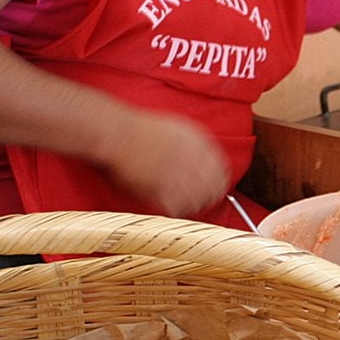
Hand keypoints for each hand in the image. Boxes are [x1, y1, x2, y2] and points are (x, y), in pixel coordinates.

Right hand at [97, 110, 230, 217]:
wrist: (119, 134)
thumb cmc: (143, 131)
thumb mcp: (179, 129)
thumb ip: (197, 146)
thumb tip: (208, 164)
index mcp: (200, 144)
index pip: (221, 172)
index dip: (217, 184)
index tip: (212, 189)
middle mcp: (193, 159)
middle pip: (213, 189)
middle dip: (207, 197)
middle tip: (199, 201)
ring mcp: (178, 174)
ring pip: (197, 201)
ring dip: (191, 205)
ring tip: (181, 203)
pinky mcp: (162, 188)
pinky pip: (178, 208)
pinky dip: (175, 210)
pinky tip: (169, 205)